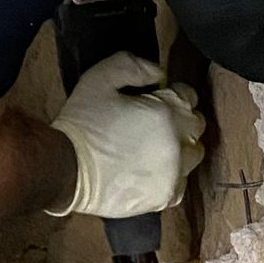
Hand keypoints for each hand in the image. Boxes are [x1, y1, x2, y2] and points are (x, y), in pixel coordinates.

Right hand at [48, 51, 204, 219]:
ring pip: (193, 155)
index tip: (155, 99)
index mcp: (167, 112)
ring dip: (180, 149)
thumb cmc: (82, 123)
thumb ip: (132, 66)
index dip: (172, 94)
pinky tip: (149, 171)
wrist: (67, 169)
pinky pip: (181, 183)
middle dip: (179, 120)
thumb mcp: (98, 79)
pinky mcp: (164, 196)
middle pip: (196, 126)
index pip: (189, 96)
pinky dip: (171, 176)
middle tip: (153, 123)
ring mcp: (174, 173)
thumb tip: (158, 73)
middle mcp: (178, 143)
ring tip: (153, 149)